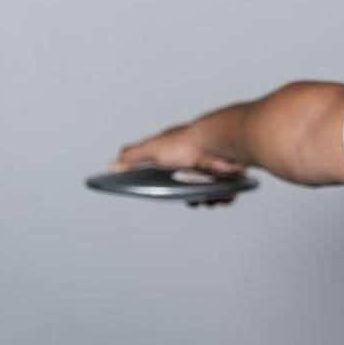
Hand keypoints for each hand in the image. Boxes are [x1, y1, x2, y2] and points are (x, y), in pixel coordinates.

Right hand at [113, 124, 245, 207]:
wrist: (218, 143)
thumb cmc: (187, 143)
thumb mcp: (152, 149)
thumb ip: (133, 156)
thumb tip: (114, 165)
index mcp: (176, 155)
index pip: (166, 174)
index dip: (163, 187)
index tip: (163, 194)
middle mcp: (195, 161)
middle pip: (188, 186)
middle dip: (188, 197)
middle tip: (190, 201)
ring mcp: (213, 168)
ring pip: (208, 192)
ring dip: (206, 200)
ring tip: (206, 199)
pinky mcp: (229, 174)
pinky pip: (228, 192)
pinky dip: (224, 198)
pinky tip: (221, 197)